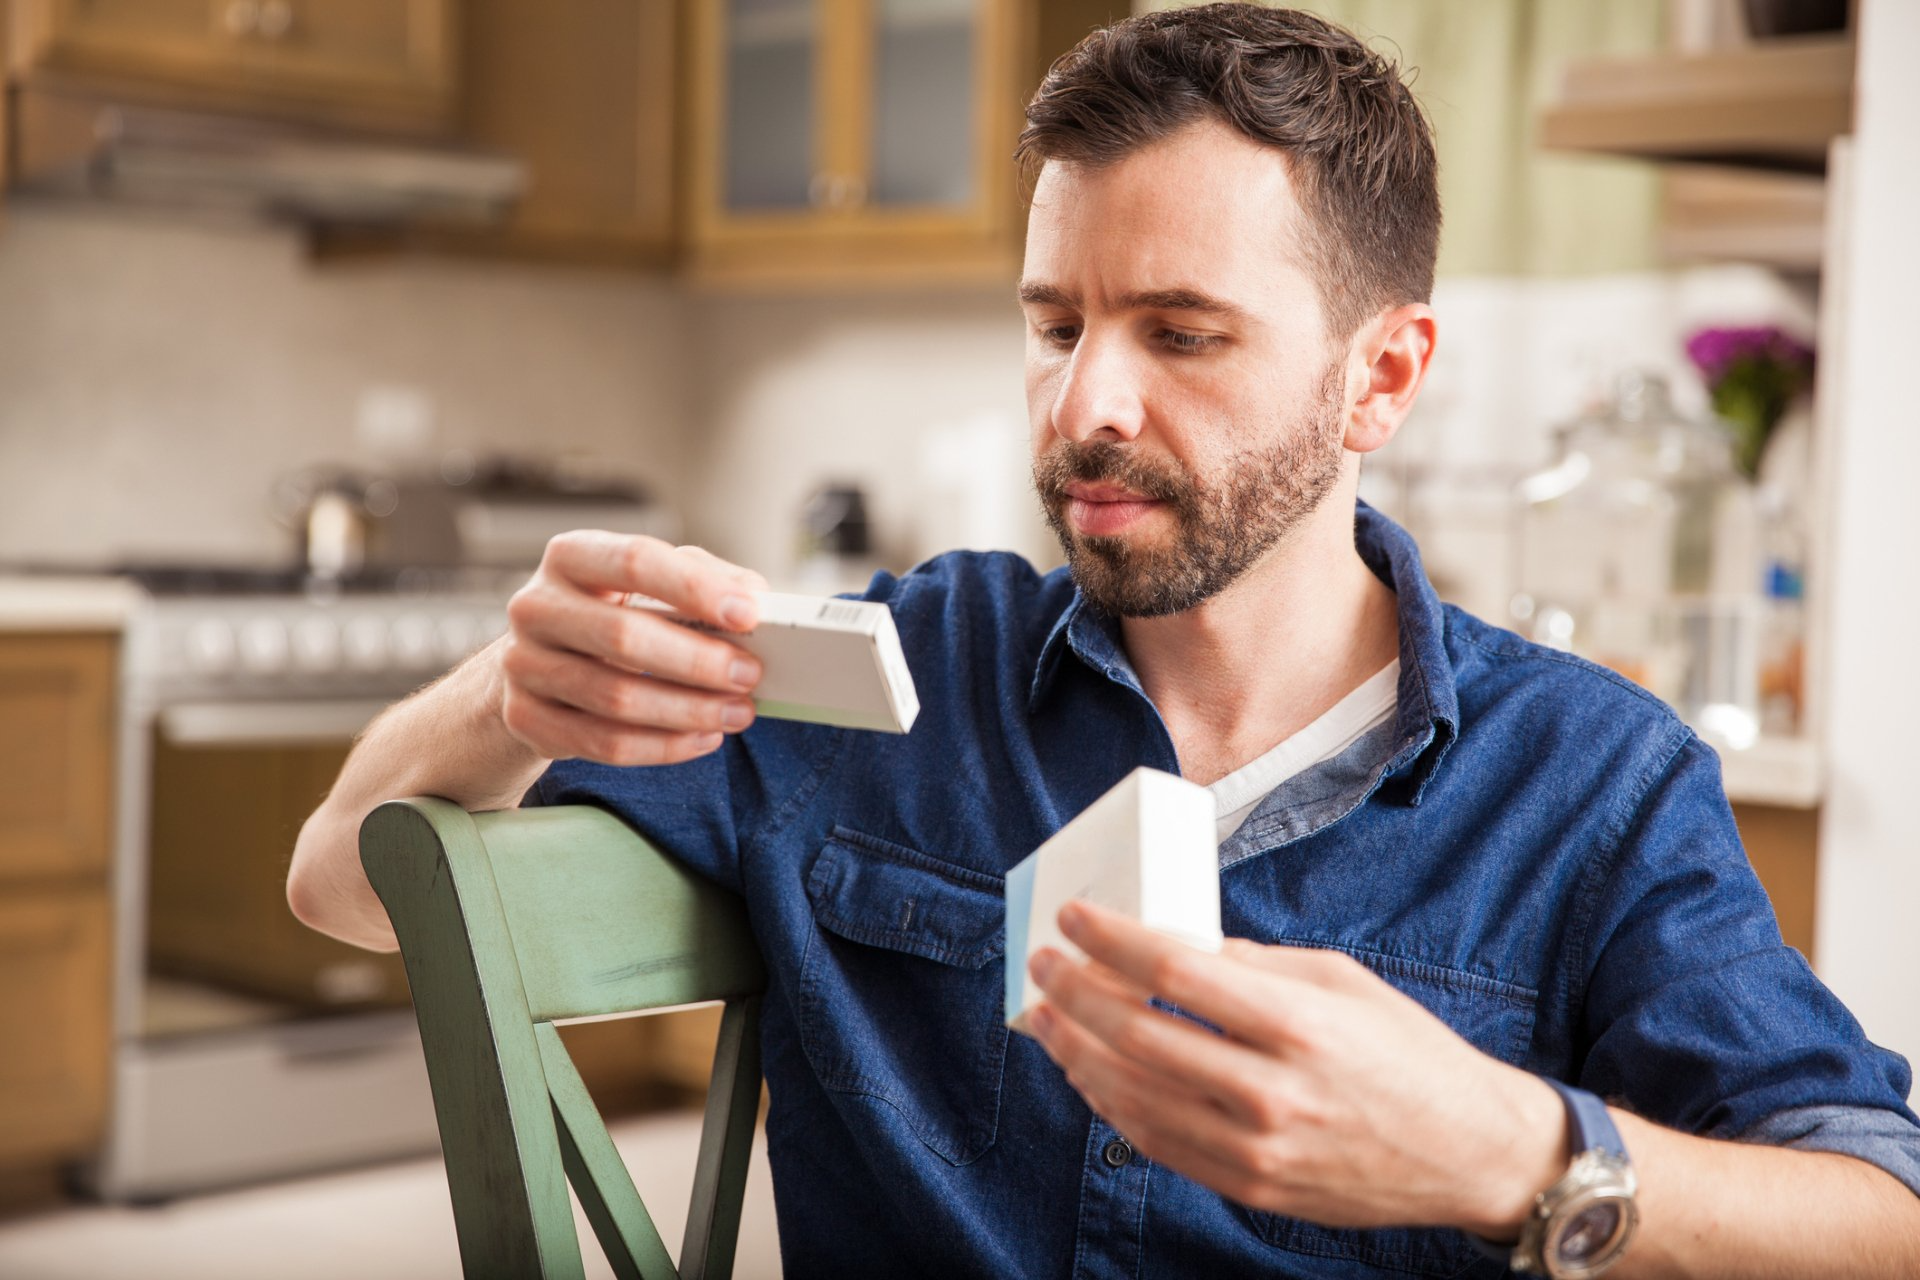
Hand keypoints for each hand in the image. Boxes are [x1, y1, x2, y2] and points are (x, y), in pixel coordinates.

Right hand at [497, 531, 769, 766]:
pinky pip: (603, 742)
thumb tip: (752, 597)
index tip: (748, 614)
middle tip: (749, 675)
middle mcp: (536, 606)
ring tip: (738, 713)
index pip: (635, 561)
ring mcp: (523, 665)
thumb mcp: (649, 582)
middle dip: (698, 660)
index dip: (695, 588)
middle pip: (623, 636)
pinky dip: (663, 746)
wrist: (540, 664)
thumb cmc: (610, 613)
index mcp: (572, 556)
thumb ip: (702, 577)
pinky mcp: (525, 718)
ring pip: (615, 698)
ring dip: (689, 710)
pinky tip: (703, 738)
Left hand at [1026, 901, 1566, 1235]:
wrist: (1466, 1150)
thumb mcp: (1338, 980)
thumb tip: (1169, 946)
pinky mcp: (1251, 1188)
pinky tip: (1090, 1072)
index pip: (1175, 973)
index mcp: (1297, 1024)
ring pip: (1132, 1097)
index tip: (1073, 916)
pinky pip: (1158, 1143)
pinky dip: (1111, 1104)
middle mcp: (1271, 1091)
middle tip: (1043, 962)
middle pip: (1138, 1035)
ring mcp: (1257, 1149)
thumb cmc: (1405, 1052)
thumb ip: (1249, 964)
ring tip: (1046, 1017)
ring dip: (1075, 1052)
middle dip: (1074, 992)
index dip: (1111, 940)